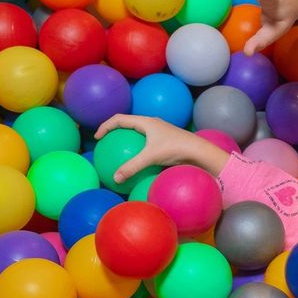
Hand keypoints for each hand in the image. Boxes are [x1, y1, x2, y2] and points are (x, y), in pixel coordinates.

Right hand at [95, 114, 229, 181]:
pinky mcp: (165, 141)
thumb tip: (115, 178)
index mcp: (146, 122)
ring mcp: (160, 132)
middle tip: (105, 142)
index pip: (120, 119)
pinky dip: (138, 150)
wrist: (200, 151)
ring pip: (138, 133)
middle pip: (128, 124)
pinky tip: (137, 162)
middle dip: (115, 131)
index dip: (106, 126)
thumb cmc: (176, 149)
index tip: (97, 138)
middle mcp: (152, 124)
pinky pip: (146, 143)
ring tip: (118, 152)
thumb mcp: (151, 157)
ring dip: (127, 140)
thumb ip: (132, 167)